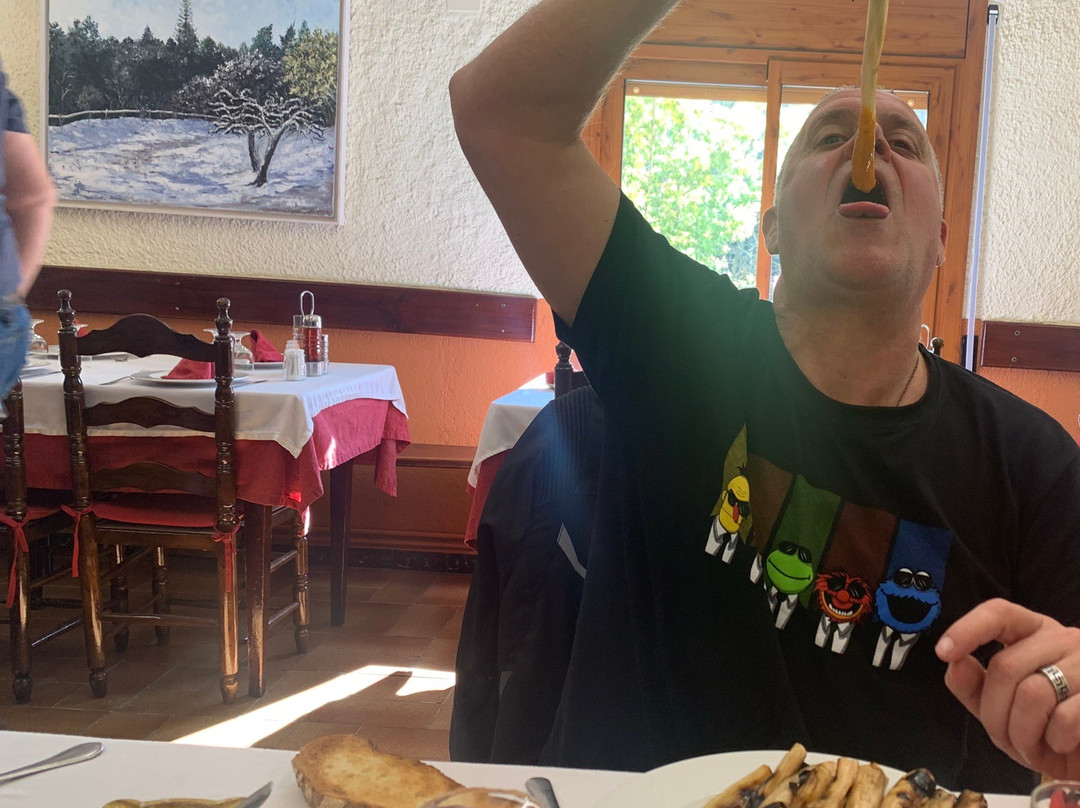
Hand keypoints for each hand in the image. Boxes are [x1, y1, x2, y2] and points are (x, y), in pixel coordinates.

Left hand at [936, 599, 1079, 778]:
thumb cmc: (1047, 731)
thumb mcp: (1002, 710)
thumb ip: (974, 686)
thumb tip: (953, 663)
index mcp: (1035, 633)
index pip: (999, 613)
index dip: (968, 629)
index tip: (944, 652)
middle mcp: (1064, 639)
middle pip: (1006, 666)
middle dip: (994, 714)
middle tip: (1006, 740)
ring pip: (1033, 693)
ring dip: (1022, 733)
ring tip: (1034, 746)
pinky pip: (1065, 718)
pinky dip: (1054, 742)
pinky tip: (1062, 745)